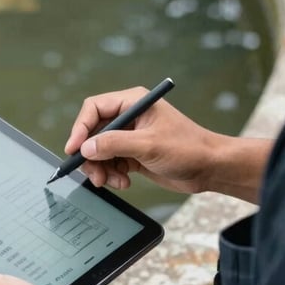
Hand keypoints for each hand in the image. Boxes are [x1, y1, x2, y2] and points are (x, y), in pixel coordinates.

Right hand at [64, 85, 220, 193]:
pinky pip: (110, 163)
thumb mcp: (148, 145)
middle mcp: (129, 117)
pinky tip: (124, 182)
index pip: (94, 108)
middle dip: (91, 155)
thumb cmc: (188, 148)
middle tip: (94, 174)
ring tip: (111, 181)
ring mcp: (130, 136)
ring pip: (99, 151)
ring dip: (101, 168)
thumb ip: (115, 144)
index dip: (80, 128)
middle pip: (93, 132)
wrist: (210, 168)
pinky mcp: (133, 154)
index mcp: (133, 102)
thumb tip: (86, 147)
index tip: (74, 149)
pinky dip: (112, 175)